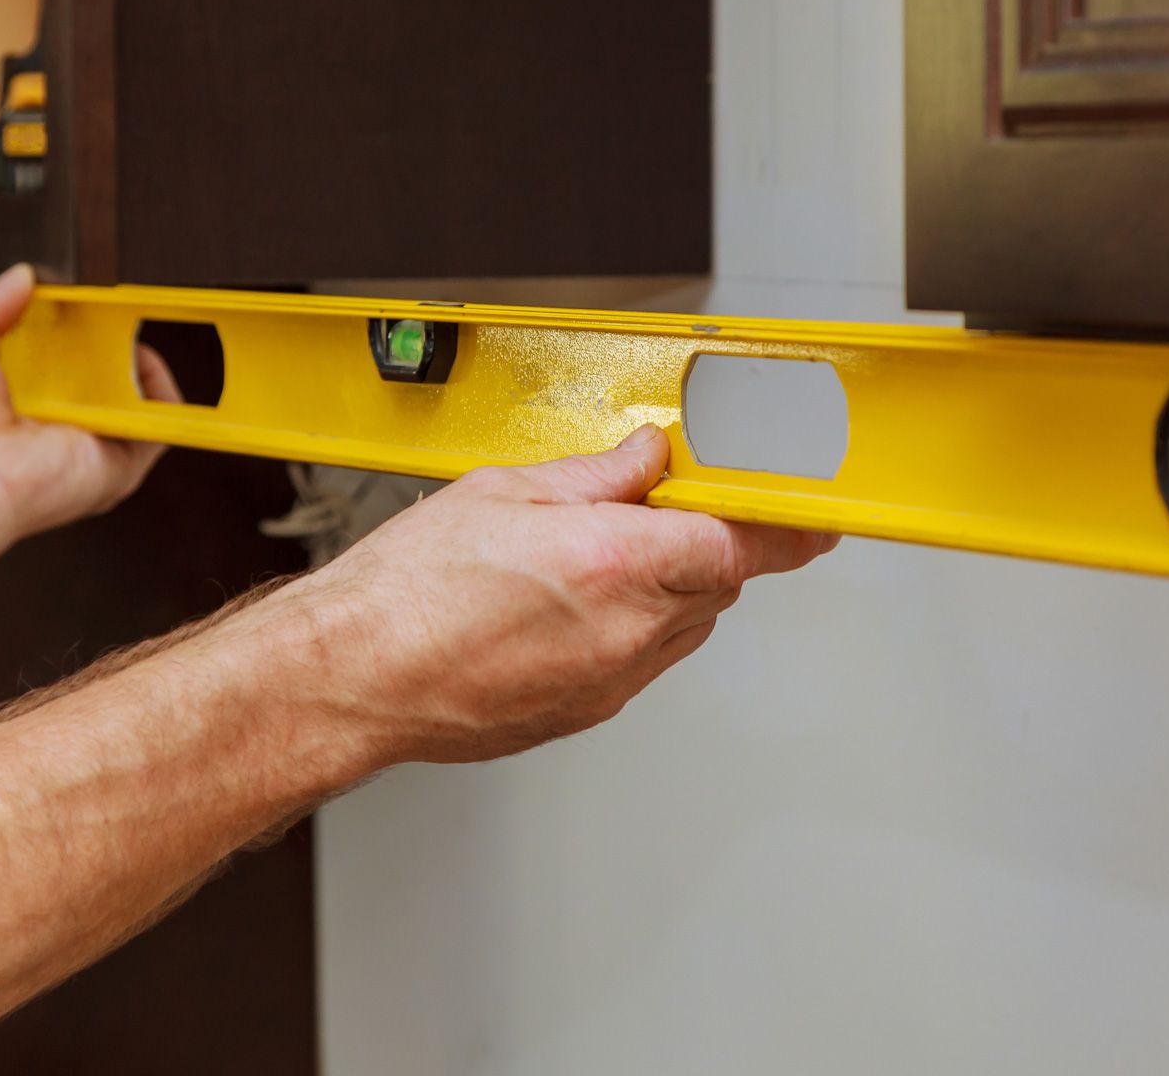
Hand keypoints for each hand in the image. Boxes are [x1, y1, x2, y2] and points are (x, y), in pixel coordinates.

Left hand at [0, 263, 176, 547]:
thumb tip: (21, 276)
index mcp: (20, 404)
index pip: (57, 362)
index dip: (69, 330)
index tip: (76, 303)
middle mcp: (60, 427)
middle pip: (100, 377)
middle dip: (108, 341)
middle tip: (105, 312)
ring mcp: (94, 446)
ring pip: (134, 399)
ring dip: (137, 362)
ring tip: (128, 329)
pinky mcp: (123, 463)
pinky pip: (160, 427)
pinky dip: (163, 395)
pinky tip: (144, 360)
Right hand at [278, 424, 837, 766]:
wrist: (356, 676)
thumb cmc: (408, 591)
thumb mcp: (505, 492)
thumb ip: (595, 474)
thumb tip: (647, 456)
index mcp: (615, 562)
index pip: (739, 542)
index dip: (785, 526)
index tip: (813, 515)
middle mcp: (627, 630)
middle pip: (718, 582)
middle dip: (703, 542)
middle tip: (656, 509)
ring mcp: (612, 680)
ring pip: (684, 625)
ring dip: (670, 586)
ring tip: (593, 557)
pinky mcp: (588, 712)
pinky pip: (642, 661)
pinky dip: (633, 627)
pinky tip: (568, 603)